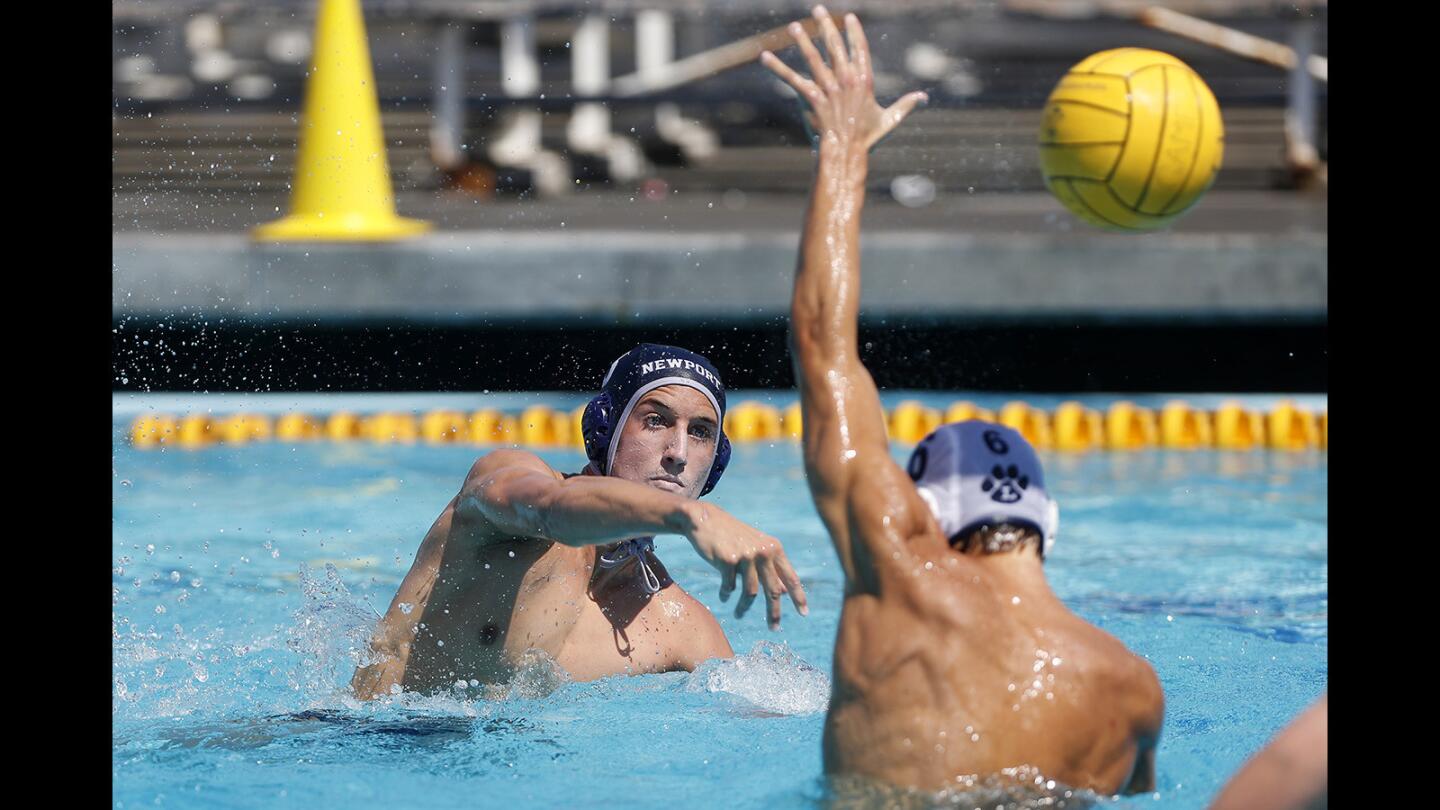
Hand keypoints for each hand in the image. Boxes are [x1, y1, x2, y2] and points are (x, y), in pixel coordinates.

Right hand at [684, 503, 807, 629]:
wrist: (704, 519)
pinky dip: (727, 594)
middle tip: (774, 628)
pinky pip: (730, 587)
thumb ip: (771, 568)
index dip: (799, 596)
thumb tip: (785, 591)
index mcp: (774, 548)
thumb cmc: (732, 536)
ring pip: (750, 593)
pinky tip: (724, 596)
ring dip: (744, 607)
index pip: (791, 577)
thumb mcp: (756, 549)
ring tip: (739, 614)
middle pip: (773, 590)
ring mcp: (746, 556)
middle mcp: (763, 552)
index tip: (804, 613)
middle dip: (774, 613)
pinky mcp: (727, 560)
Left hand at [760, 6, 926, 153]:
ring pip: (813, 58)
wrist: (848, 153)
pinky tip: (765, 57)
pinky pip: (792, 79)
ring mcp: (828, 88)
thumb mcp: (890, 119)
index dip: (854, 32)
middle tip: (818, 10)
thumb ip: (906, 105)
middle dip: (826, 26)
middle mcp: (846, 79)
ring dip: (802, 40)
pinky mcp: (812, 98)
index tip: (849, 17)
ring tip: (794, 26)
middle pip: (835, 46)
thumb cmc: (867, 138)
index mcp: (865, 80)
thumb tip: (924, 97)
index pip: (860, 49)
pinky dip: (777, 67)